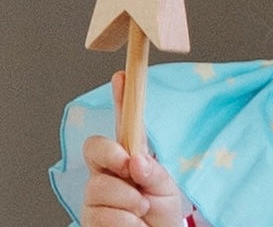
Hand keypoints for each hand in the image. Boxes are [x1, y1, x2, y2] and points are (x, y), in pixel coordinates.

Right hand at [81, 72, 182, 226]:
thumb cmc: (162, 211)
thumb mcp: (165, 186)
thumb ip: (152, 170)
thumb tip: (136, 161)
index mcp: (129, 155)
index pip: (123, 124)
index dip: (120, 99)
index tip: (121, 76)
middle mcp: (107, 170)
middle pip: (94, 147)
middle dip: (112, 155)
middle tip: (131, 169)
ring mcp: (96, 194)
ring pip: (99, 186)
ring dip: (128, 199)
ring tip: (142, 208)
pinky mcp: (90, 218)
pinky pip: (100, 214)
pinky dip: (123, 222)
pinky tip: (134, 224)